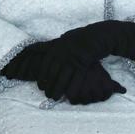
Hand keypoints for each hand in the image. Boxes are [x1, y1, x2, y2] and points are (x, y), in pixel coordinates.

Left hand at [0, 41, 125, 102]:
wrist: (98, 35)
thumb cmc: (81, 38)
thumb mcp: (65, 38)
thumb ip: (53, 46)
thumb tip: (36, 48)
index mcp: (57, 47)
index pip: (45, 65)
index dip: (42, 77)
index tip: (41, 87)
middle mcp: (63, 53)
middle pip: (53, 73)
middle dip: (49, 86)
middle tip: (48, 95)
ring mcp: (73, 58)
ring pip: (63, 78)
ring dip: (58, 90)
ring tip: (55, 98)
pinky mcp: (84, 63)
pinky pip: (77, 78)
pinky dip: (73, 88)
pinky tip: (70, 96)